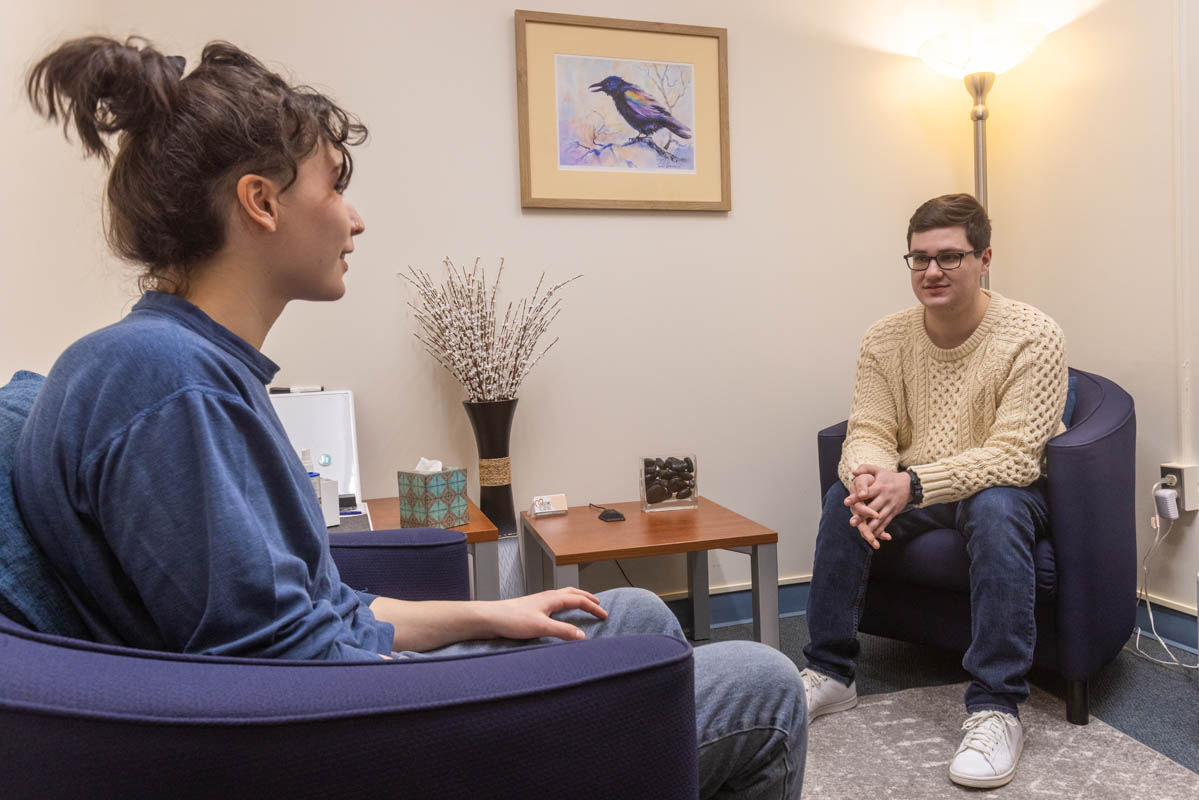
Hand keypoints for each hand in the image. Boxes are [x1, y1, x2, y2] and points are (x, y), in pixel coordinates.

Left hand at [483, 588, 607, 641]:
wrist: (490, 618)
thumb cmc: (512, 620)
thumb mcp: (541, 627)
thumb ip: (563, 631)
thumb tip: (582, 636)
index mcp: (552, 599)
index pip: (579, 600)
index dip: (593, 607)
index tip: (604, 614)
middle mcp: (547, 597)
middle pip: (573, 593)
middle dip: (587, 598)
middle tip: (598, 604)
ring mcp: (539, 602)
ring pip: (563, 596)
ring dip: (576, 599)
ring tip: (583, 605)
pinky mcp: (533, 608)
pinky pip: (555, 602)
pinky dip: (565, 604)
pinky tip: (560, 613)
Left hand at [847, 464, 911, 547]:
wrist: (909, 485)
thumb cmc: (889, 477)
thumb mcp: (878, 470)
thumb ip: (865, 468)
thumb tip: (853, 472)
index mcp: (880, 486)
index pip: (866, 492)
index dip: (856, 497)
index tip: (846, 502)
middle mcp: (885, 497)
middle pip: (872, 508)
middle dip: (862, 516)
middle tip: (852, 522)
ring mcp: (890, 506)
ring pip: (880, 518)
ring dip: (871, 526)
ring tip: (862, 533)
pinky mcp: (894, 513)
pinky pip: (886, 523)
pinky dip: (880, 530)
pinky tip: (872, 536)